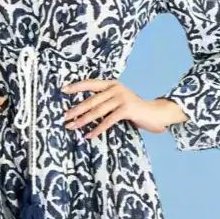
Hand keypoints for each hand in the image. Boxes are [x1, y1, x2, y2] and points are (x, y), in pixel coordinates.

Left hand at [61, 80, 186, 138]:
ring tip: (72, 127)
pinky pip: (108, 120)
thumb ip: (105, 101)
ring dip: (83, 120)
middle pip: (91, 100)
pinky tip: (89, 135)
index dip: (76, 87)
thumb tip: (84, 110)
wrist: (156, 113)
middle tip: (64, 118)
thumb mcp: (118, 101)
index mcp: (112, 84)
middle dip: (76, 110)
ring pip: (97, 110)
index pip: (90, 83)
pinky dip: (97, 129)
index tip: (63, 90)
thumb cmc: (134, 109)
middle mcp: (115, 88)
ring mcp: (121, 98)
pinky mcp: (126, 109)